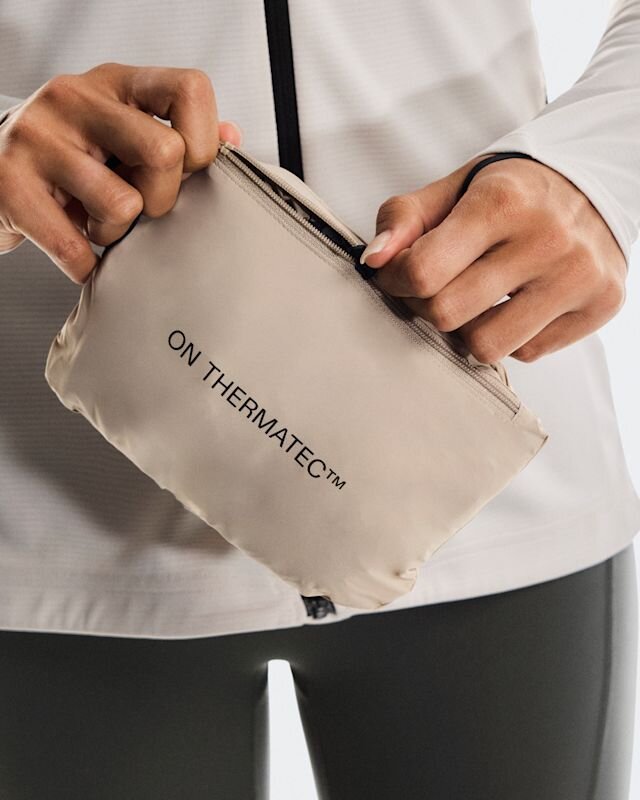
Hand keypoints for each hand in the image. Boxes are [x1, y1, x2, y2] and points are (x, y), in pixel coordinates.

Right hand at [0, 62, 242, 282]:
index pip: (189, 90)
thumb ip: (178, 134)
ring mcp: (37, 138)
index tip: (186, 172)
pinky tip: (79, 253)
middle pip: (164, 152)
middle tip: (140, 208)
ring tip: (97, 223)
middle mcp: (75, 98)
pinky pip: (75, 248)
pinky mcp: (9, 186)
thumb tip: (232, 139)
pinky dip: (86, 265)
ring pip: (122, 205)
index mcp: (115, 84)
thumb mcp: (123, 132)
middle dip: (162, 199)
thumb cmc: (72, 158)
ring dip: (117, 233)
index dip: (204, 143)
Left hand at [360, 153, 627, 362]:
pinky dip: (510, 338)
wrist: (591, 185)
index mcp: (503, 202)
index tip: (397, 275)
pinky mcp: (600, 306)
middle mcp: (547, 240)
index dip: (395, 280)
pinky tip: (515, 306)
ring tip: (475, 302)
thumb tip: (373, 260)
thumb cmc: (511, 193)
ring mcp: (578, 277)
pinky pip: (527, 353)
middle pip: (449, 315)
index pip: (424, 270)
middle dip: (427, 307)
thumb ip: (404, 219)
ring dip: (468, 331)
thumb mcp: (453, 189)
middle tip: (434, 290)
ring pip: (487, 347)